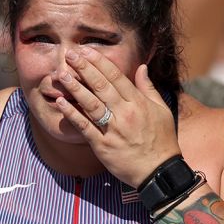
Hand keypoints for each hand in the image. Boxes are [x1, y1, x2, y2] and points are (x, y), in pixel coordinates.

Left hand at [53, 47, 179, 186]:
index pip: (116, 77)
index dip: (100, 62)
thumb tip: (141, 67)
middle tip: (69, 54)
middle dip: (84, 68)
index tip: (86, 51)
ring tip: (61, 74)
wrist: (159, 172)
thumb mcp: (161, 110)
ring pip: (91, 104)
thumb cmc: (162, 140)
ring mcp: (113, 129)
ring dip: (75, 88)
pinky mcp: (102, 145)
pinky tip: (61, 103)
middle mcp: (125, 113)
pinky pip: (85, 127)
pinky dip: (72, 114)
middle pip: (101, 86)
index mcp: (138, 103)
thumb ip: (148, 88)